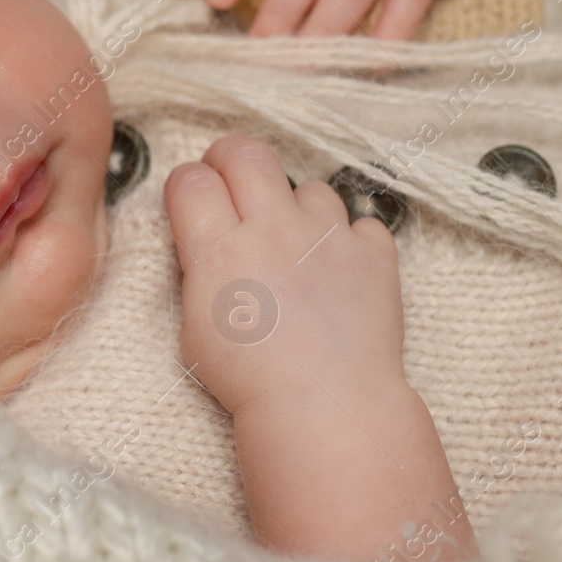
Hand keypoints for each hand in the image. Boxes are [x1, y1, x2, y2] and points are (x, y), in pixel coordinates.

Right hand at [164, 136, 406, 417]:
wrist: (326, 407)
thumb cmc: (251, 381)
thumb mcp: (194, 328)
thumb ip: (199, 271)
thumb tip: (204, 242)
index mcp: (219, 248)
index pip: (190, 180)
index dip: (187, 184)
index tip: (191, 198)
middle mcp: (273, 228)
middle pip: (246, 154)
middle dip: (230, 158)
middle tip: (229, 178)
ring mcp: (328, 236)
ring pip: (310, 187)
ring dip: (298, 208)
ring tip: (296, 244)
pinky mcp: (373, 253)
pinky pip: (363, 224)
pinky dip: (351, 242)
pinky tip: (341, 271)